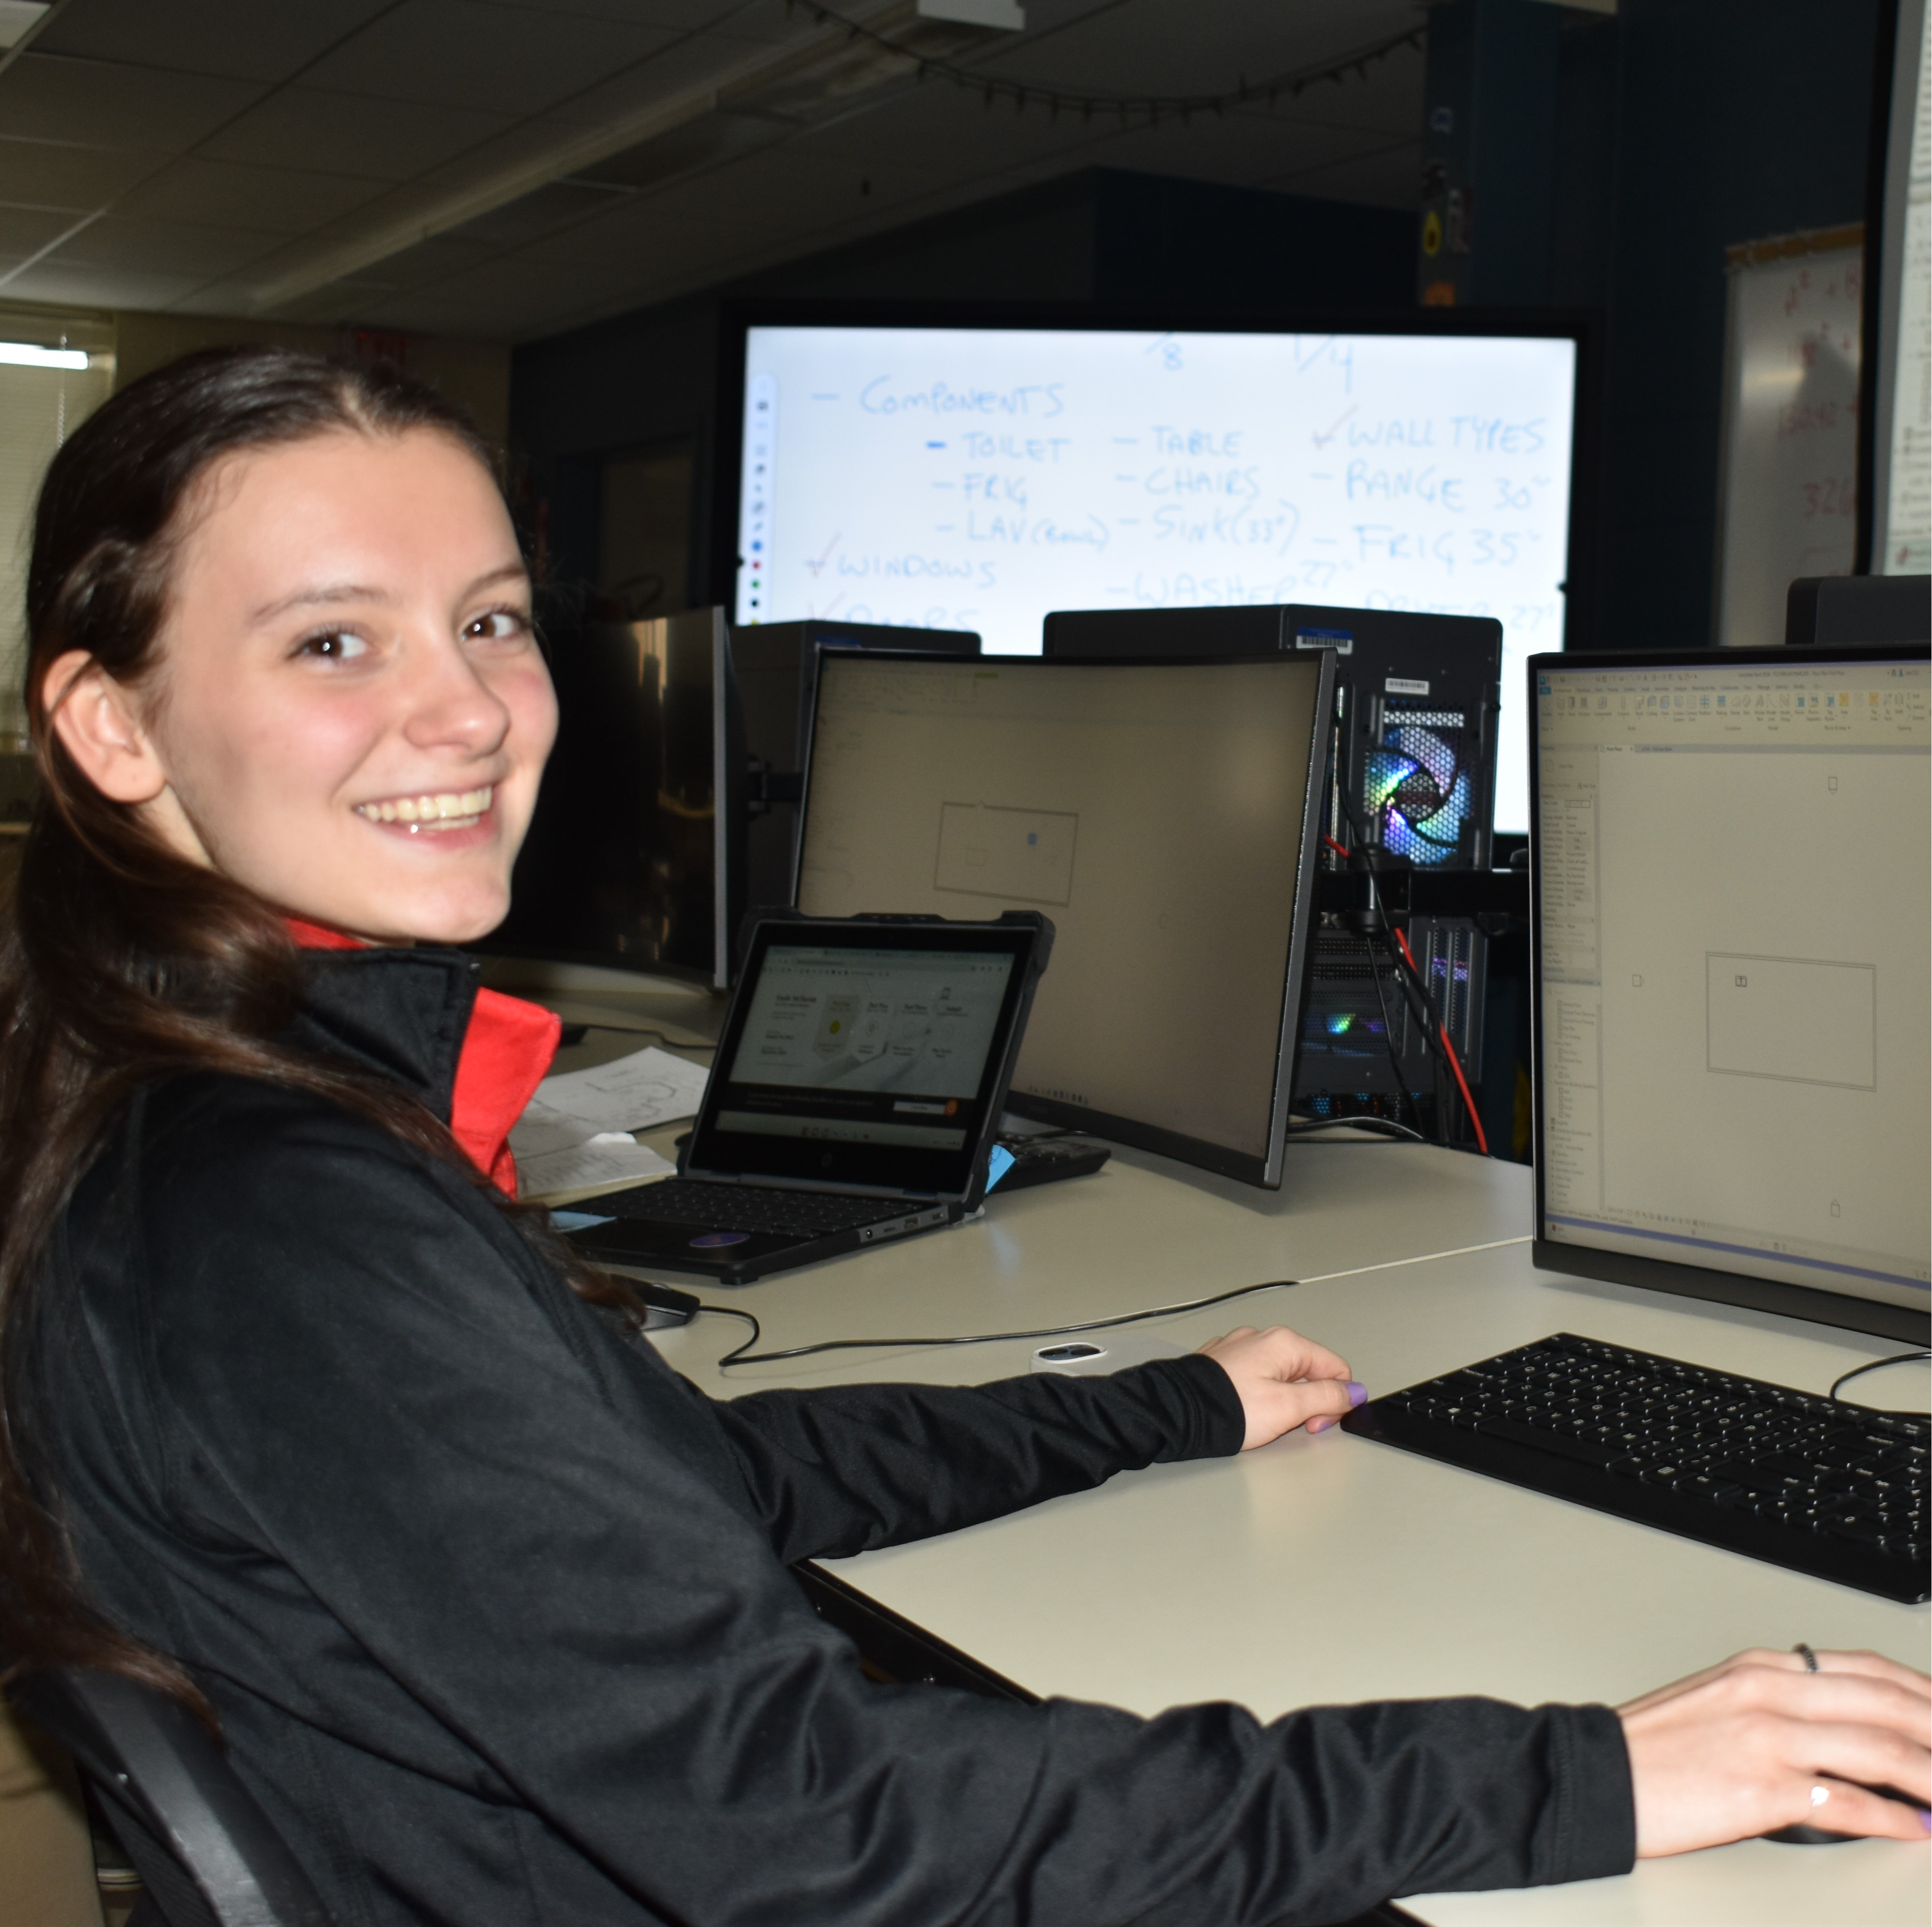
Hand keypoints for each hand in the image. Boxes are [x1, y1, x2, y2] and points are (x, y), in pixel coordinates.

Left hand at [1196, 1324, 1364, 1449]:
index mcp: (1284, 1343)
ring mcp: (1239, 1348)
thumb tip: (1354, 1392)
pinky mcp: (1221, 1363)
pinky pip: (1254, 1377)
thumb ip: (1326, 1398)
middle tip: (1288, 1427)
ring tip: (1260, 1420)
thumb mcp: (1288, 1408)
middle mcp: (1261, 1338)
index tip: (1315, 1424)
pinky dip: (1257, 1394)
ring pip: (1280, 1375)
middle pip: (1308, 1371)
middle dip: (1307, 1402)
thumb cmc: (1227, 1411)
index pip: (1335, 1369)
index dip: (1334, 1401)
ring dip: (1281, 1400)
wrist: (1175, 1414)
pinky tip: (1243, 1410)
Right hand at [1620, 1647, 1931, 1853]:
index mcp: (1761, 1667)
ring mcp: (1768, 1737)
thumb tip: (1848, 1730)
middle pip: (1887, 1703)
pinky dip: (1894, 1819)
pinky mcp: (1763, 1787)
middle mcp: (1769, 1691)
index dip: (1924, 1692)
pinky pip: (1849, 1801)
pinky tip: (1913, 1830)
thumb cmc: (1657, 1747)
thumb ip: (1782, 1705)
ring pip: (1882, 1749)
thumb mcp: (1721, 1702)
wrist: (1599, 1774)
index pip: (1867, 1669)